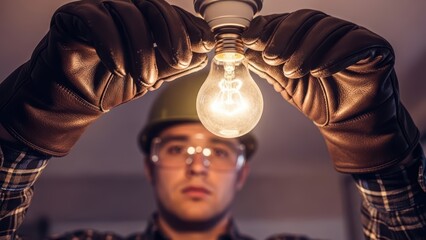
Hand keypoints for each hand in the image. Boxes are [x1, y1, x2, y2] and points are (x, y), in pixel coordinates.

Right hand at [0, 0, 213, 155]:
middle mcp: (124, 9)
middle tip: (180, 61)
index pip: (170, 14)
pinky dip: (112, 45)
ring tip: (146, 79)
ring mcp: (100, 8)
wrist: (74, 100)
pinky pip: (98, 20)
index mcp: (143, 20)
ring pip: (129, 14)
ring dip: (142, 49)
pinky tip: (119, 68)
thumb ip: (173, 63)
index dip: (190, 27)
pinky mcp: (75, 14)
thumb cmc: (111, 85)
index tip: (206, 45)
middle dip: (173, 35)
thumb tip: (202, 53)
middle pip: (154, 6)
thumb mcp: (150, 77)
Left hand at [243, 9, 418, 172]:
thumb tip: (246, 53)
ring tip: (292, 72)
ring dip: (305, 49)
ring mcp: (352, 37)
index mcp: (308, 37)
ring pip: (327, 27)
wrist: (349, 127)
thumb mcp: (288, 85)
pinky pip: (355, 42)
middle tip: (271, 57)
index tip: (249, 40)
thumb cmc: (321, 103)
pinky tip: (318, 72)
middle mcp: (329, 32)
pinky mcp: (375, 47)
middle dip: (283, 36)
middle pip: (305, 18)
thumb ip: (269, 68)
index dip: (266, 27)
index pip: (286, 20)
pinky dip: (334, 56)